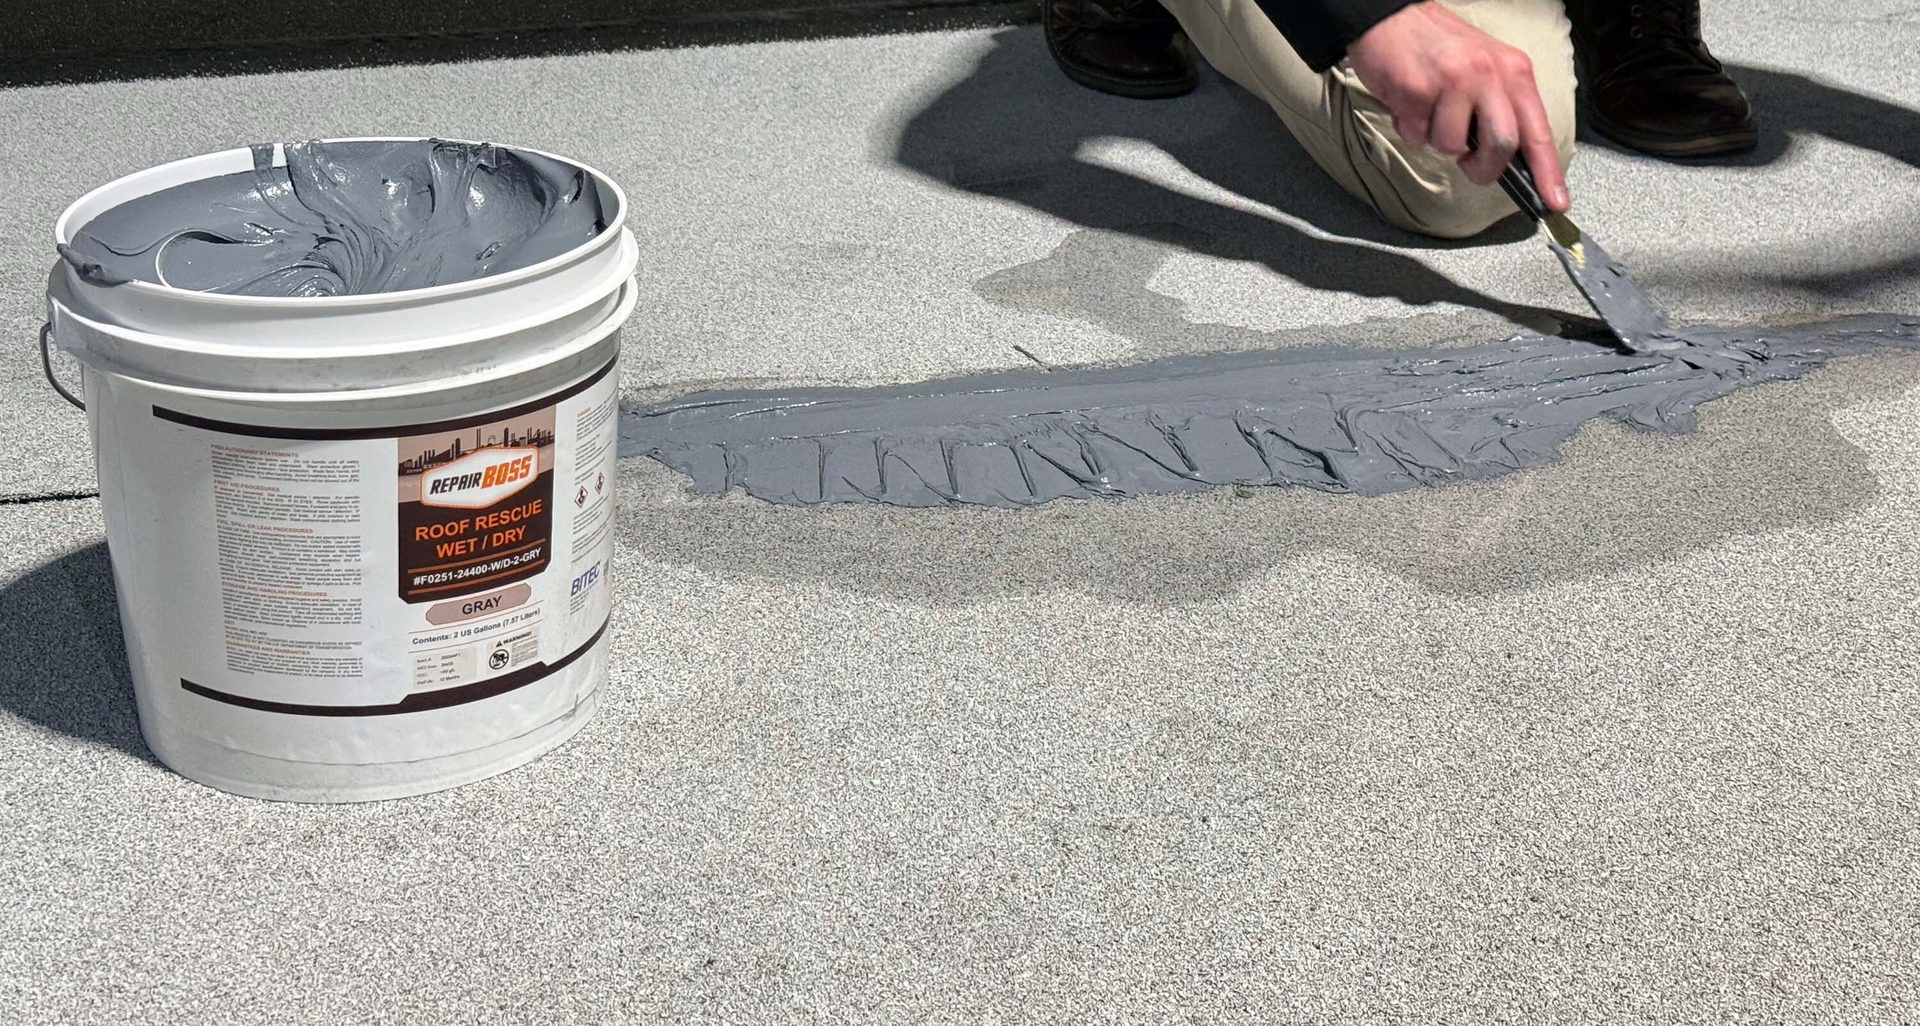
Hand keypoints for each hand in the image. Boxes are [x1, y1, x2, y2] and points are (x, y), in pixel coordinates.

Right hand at [1345, 1, 1568, 211]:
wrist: (1390, 18)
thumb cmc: (1437, 48)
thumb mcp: (1484, 69)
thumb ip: (1499, 108)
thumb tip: (1507, 158)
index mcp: (1513, 70)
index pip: (1537, 130)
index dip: (1547, 172)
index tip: (1555, 202)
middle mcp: (1489, 74)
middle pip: (1502, 145)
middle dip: (1483, 166)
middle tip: (1468, 163)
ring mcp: (1454, 82)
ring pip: (1452, 146)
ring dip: (1436, 139)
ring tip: (1429, 111)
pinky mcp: (1418, 90)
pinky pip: (1417, 135)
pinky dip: (1409, 127)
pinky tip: (1408, 102)